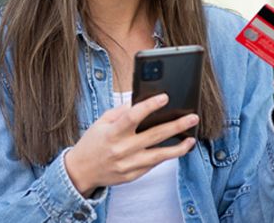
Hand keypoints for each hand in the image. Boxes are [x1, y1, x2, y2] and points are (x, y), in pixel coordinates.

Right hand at [64, 93, 196, 196]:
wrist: (81, 171)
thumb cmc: (92, 143)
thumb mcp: (101, 123)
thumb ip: (120, 112)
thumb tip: (141, 102)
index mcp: (112, 133)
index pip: (133, 117)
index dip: (149, 106)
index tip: (165, 97)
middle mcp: (121, 149)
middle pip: (154, 136)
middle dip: (176, 125)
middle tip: (193, 117)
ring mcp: (128, 164)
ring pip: (159, 155)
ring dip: (178, 147)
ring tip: (191, 139)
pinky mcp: (132, 175)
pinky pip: (153, 165)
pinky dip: (166, 156)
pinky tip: (177, 149)